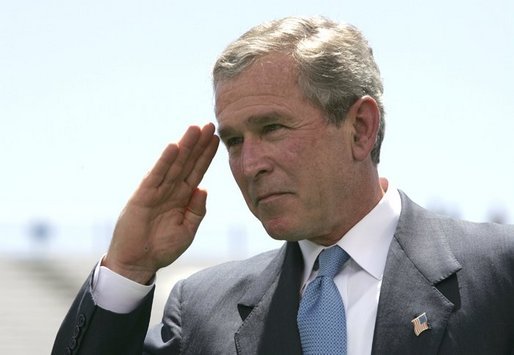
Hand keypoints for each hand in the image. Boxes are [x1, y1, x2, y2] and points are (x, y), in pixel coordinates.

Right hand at [103, 123, 219, 283]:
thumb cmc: (161, 248)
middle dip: (198, 145)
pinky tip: (174, 148)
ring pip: (174, 165)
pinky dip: (164, 162)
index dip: (206, 156)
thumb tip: (203, 188)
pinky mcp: (142, 196)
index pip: (197, 171)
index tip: (216, 139)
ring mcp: (156, 191)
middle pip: (187, 163)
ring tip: (195, 129)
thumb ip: (197, 211)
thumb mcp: (187, 230)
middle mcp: (170, 190)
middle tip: (209, 125)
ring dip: (184, 147)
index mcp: (182, 198)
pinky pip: (156, 176)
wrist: (137, 263)